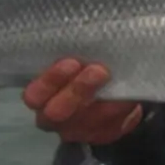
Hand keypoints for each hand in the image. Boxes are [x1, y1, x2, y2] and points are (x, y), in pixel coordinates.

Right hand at [22, 59, 142, 145]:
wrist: (105, 91)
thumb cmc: (82, 67)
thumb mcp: (72, 59)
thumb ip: (72, 52)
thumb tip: (81, 28)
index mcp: (41, 98)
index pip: (34, 96)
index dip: (51, 81)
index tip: (71, 62)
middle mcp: (54, 120)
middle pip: (58, 113)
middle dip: (78, 91)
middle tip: (98, 70)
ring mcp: (78, 132)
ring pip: (90, 123)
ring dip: (106, 101)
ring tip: (120, 81)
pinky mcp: (102, 136)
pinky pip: (113, 128)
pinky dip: (123, 111)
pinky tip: (130, 98)